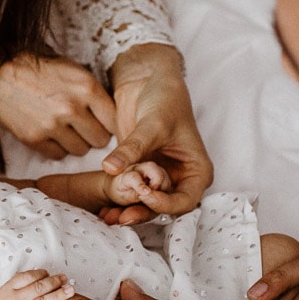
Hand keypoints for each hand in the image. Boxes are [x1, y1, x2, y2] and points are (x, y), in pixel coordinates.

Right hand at [0, 54, 116, 157]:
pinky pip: (58, 155)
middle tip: (82, 127)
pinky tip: (49, 133)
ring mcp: (53, 125)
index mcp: (86, 87)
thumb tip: (111, 116)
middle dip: (93, 135)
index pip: (114, 120)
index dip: (109, 123)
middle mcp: (72, 107)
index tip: (102, 123)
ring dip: (75, 143)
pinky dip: (55, 147)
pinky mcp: (34, 138)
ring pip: (81, 150)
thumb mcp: (72, 70)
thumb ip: (92, 92)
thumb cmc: (37, 68)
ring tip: (64, 128)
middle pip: (101, 140)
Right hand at [0, 269, 74, 299]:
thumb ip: (21, 283)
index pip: (27, 277)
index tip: (48, 273)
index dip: (40, 274)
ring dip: (59, 295)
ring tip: (70, 290)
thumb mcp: (5, 292)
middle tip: (64, 278)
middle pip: (38, 288)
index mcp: (9, 289)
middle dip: (54, 282)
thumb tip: (42, 274)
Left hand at [103, 44, 212, 224]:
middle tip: (121, 218)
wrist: (149, 81)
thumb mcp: (152, 124)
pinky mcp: (139, 173)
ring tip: (108, 218)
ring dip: (127, 211)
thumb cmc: (165, 99)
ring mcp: (159, 178)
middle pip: (163, 207)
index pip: (185, 200)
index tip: (144, 195)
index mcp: (196, 171)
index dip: (166, 203)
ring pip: (145, 203)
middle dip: (142, 213)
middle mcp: (180, 179)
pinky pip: (130, 192)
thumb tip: (110, 168)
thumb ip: (133, 148)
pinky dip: (118, 201)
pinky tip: (102, 209)